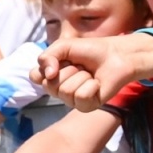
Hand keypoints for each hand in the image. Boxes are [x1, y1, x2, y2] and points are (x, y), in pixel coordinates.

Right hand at [32, 35, 152, 111]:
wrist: (117, 55)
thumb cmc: (91, 50)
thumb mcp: (64, 46)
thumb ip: (47, 56)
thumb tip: (48, 75)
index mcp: (51, 76)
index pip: (34, 76)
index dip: (46, 68)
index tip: (59, 61)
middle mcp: (58, 90)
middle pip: (50, 85)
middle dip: (69, 70)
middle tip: (81, 66)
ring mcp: (71, 100)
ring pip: (66, 91)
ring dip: (81, 76)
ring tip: (90, 73)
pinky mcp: (86, 106)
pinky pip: (81, 97)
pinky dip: (91, 86)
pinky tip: (97, 83)